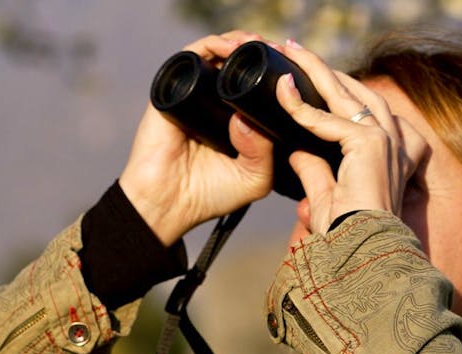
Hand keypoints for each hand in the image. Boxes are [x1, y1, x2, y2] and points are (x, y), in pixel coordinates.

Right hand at [119, 30, 275, 245]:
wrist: (168, 204)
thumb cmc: (208, 196)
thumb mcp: (254, 177)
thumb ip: (265, 150)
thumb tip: (249, 117)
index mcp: (235, 121)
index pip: (258, 86)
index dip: (275, 72)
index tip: (293, 67)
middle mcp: (214, 104)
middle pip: (239, 64)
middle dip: (260, 51)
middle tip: (278, 50)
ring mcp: (193, 96)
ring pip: (218, 54)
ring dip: (238, 42)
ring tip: (255, 44)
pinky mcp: (172, 92)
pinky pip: (192, 57)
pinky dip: (212, 44)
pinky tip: (229, 49)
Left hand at [274, 39, 428, 233]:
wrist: (360, 249)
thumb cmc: (347, 232)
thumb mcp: (324, 195)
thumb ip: (314, 171)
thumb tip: (296, 152)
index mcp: (392, 150)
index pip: (363, 108)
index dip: (336, 89)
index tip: (308, 78)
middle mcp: (395, 140)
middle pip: (357, 91)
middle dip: (325, 69)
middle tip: (296, 51)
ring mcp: (386, 139)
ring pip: (345, 93)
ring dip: (316, 71)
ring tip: (291, 52)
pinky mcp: (370, 145)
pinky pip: (329, 120)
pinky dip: (303, 108)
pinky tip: (284, 93)